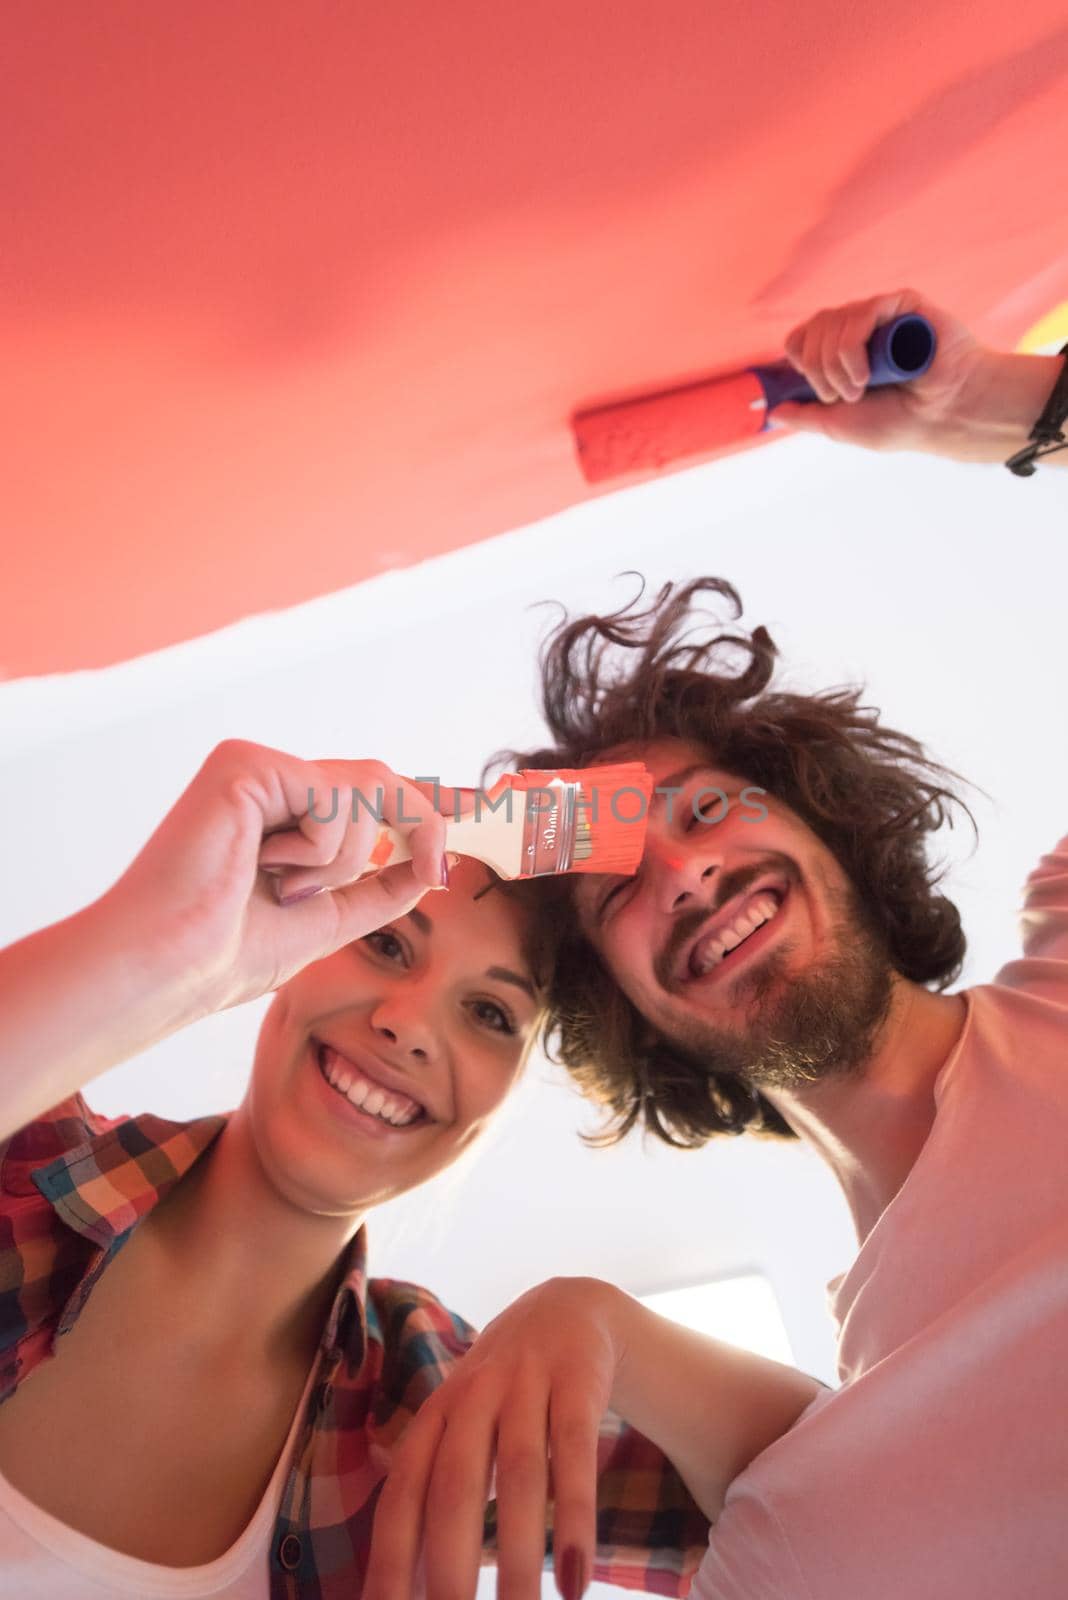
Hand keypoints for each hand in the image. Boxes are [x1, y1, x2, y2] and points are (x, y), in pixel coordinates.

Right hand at [97, 738, 449, 1015]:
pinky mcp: (246, 765)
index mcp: (281, 815)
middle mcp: (268, 781)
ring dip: (344, 863)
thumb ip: (375, 888)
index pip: (368, 794)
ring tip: (282, 891)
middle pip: (381, 781)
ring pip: (365, 794)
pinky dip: (320, 852)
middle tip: (441, 866)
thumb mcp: (325, 920)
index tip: (473, 823)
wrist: (170, 969)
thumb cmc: (225, 954)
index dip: (424, 806)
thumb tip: (431, 865)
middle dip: (427, 820)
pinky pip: (336, 799)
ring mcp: (257, 768)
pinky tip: (264, 871)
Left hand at [364, 1278, 623, 1599]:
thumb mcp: (462, 1429)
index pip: (402, 1498)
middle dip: (450, 1567)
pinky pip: (576, 1453)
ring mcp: (527, 1383)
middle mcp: (472, 1397)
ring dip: (520, 1555)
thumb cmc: (504, 1394)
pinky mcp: (579, 1381)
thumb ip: (434, 1496)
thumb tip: (399, 1586)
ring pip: (519, 1475)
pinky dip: (575, 1517)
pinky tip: (576, 1578)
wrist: (570, 1307)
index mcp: (434, 1418)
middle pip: (454, 1487)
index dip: (389, 1561)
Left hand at [774, 288, 985, 454]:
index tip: (826, 395)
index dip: (803, 364)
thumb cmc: (900, 423)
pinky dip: (853, 349)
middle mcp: (858, 330)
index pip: (799, 340)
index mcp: (842, 353)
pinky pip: (859, 313)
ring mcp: (879, 316)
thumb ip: (804, 416)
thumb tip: (772, 411)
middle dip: (819, 372)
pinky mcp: (901, 305)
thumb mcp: (838, 426)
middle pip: (810, 331)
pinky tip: (869, 373)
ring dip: (837, 366)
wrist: (945, 415)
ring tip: (862, 387)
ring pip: (829, 322)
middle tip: (848, 395)